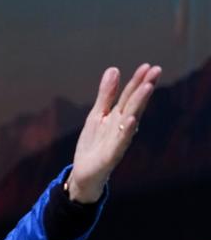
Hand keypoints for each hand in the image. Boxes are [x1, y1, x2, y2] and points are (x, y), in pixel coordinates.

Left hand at [69, 63, 161, 202]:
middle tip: (156, 70)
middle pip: (134, 104)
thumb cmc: (93, 144)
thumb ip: (106, 95)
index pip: (129, 95)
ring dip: (139, 104)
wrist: (84, 173)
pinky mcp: (112, 155)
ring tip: (147, 87)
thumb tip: (114, 69)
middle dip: (143, 87)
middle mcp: (122, 126)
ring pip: (131, 119)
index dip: (137, 81)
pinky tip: (131, 120)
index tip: (148, 65)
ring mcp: (119, 140)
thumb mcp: (96, 115)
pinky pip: (121, 141)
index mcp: (118, 116)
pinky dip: (126, 130)